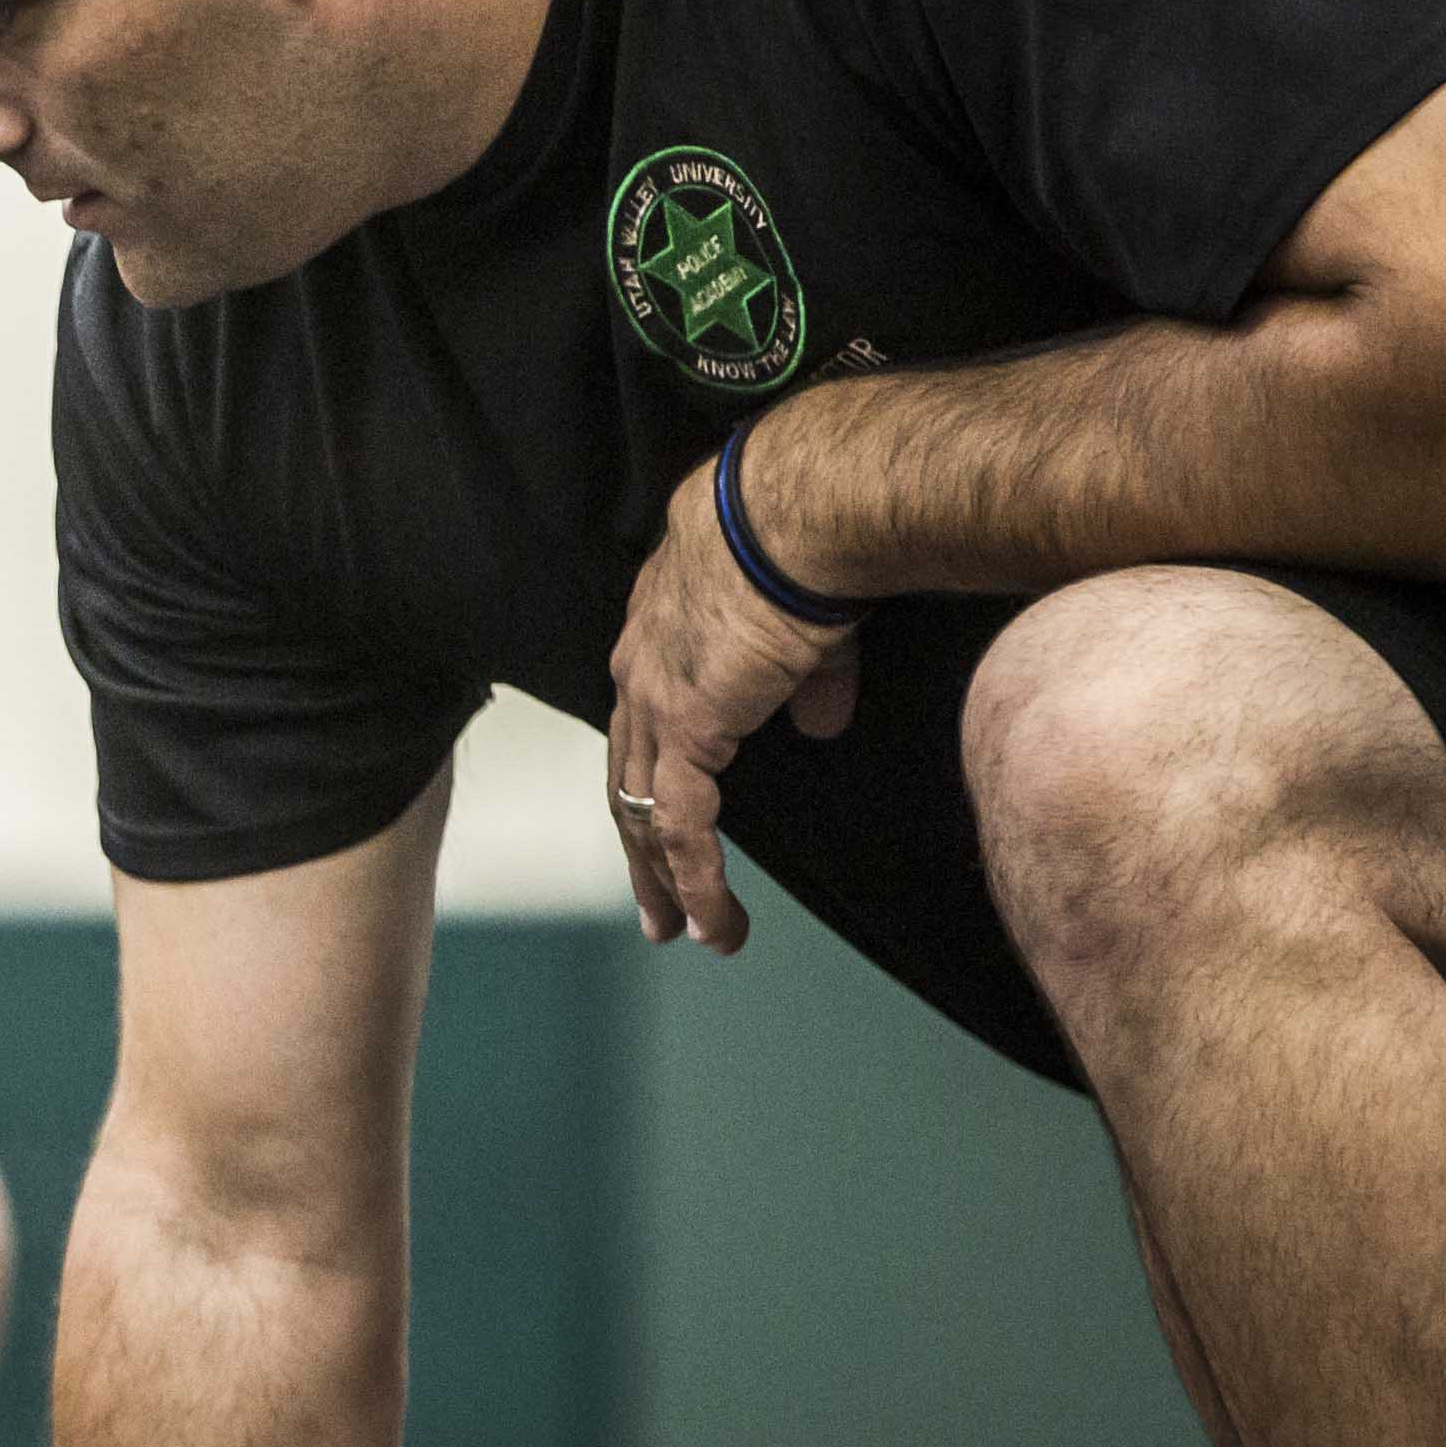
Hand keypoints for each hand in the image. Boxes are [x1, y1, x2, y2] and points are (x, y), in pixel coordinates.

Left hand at [606, 445, 862, 954]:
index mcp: (659, 642)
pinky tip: (712, 921)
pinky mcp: (686, 730)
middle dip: (642, 852)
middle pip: (627, 782)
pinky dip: (697, 879)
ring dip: (666, 882)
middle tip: (657, 911)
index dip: (656, 785)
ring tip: (690, 934)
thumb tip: (818, 723)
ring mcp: (656, 704)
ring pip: (644, 815)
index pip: (645, 731)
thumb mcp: (805, 626)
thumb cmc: (805, 546)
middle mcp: (640, 675)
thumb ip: (805, 683)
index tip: (670, 830)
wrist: (797, 512)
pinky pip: (684, 825)